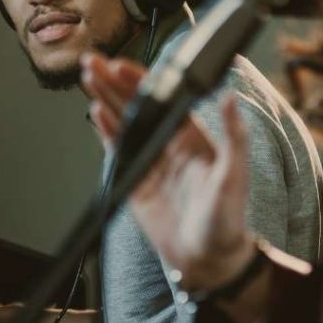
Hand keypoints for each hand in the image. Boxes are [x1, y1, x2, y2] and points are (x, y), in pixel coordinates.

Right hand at [81, 51, 255, 291]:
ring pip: (123, 123)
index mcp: (192, 137)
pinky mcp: (136, 183)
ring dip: (105, 100)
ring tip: (88, 77)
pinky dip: (106, 133)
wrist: (209, 260)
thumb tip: (231, 98)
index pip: (162, 98)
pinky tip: (95, 114)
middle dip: (113, 82)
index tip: (121, 65)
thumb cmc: (228, 219)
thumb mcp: (235, 175)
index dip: (140, 80)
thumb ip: (233, 136)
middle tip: (93, 62)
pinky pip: (118, 152)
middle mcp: (168, 144)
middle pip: (136, 105)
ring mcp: (150, 162)